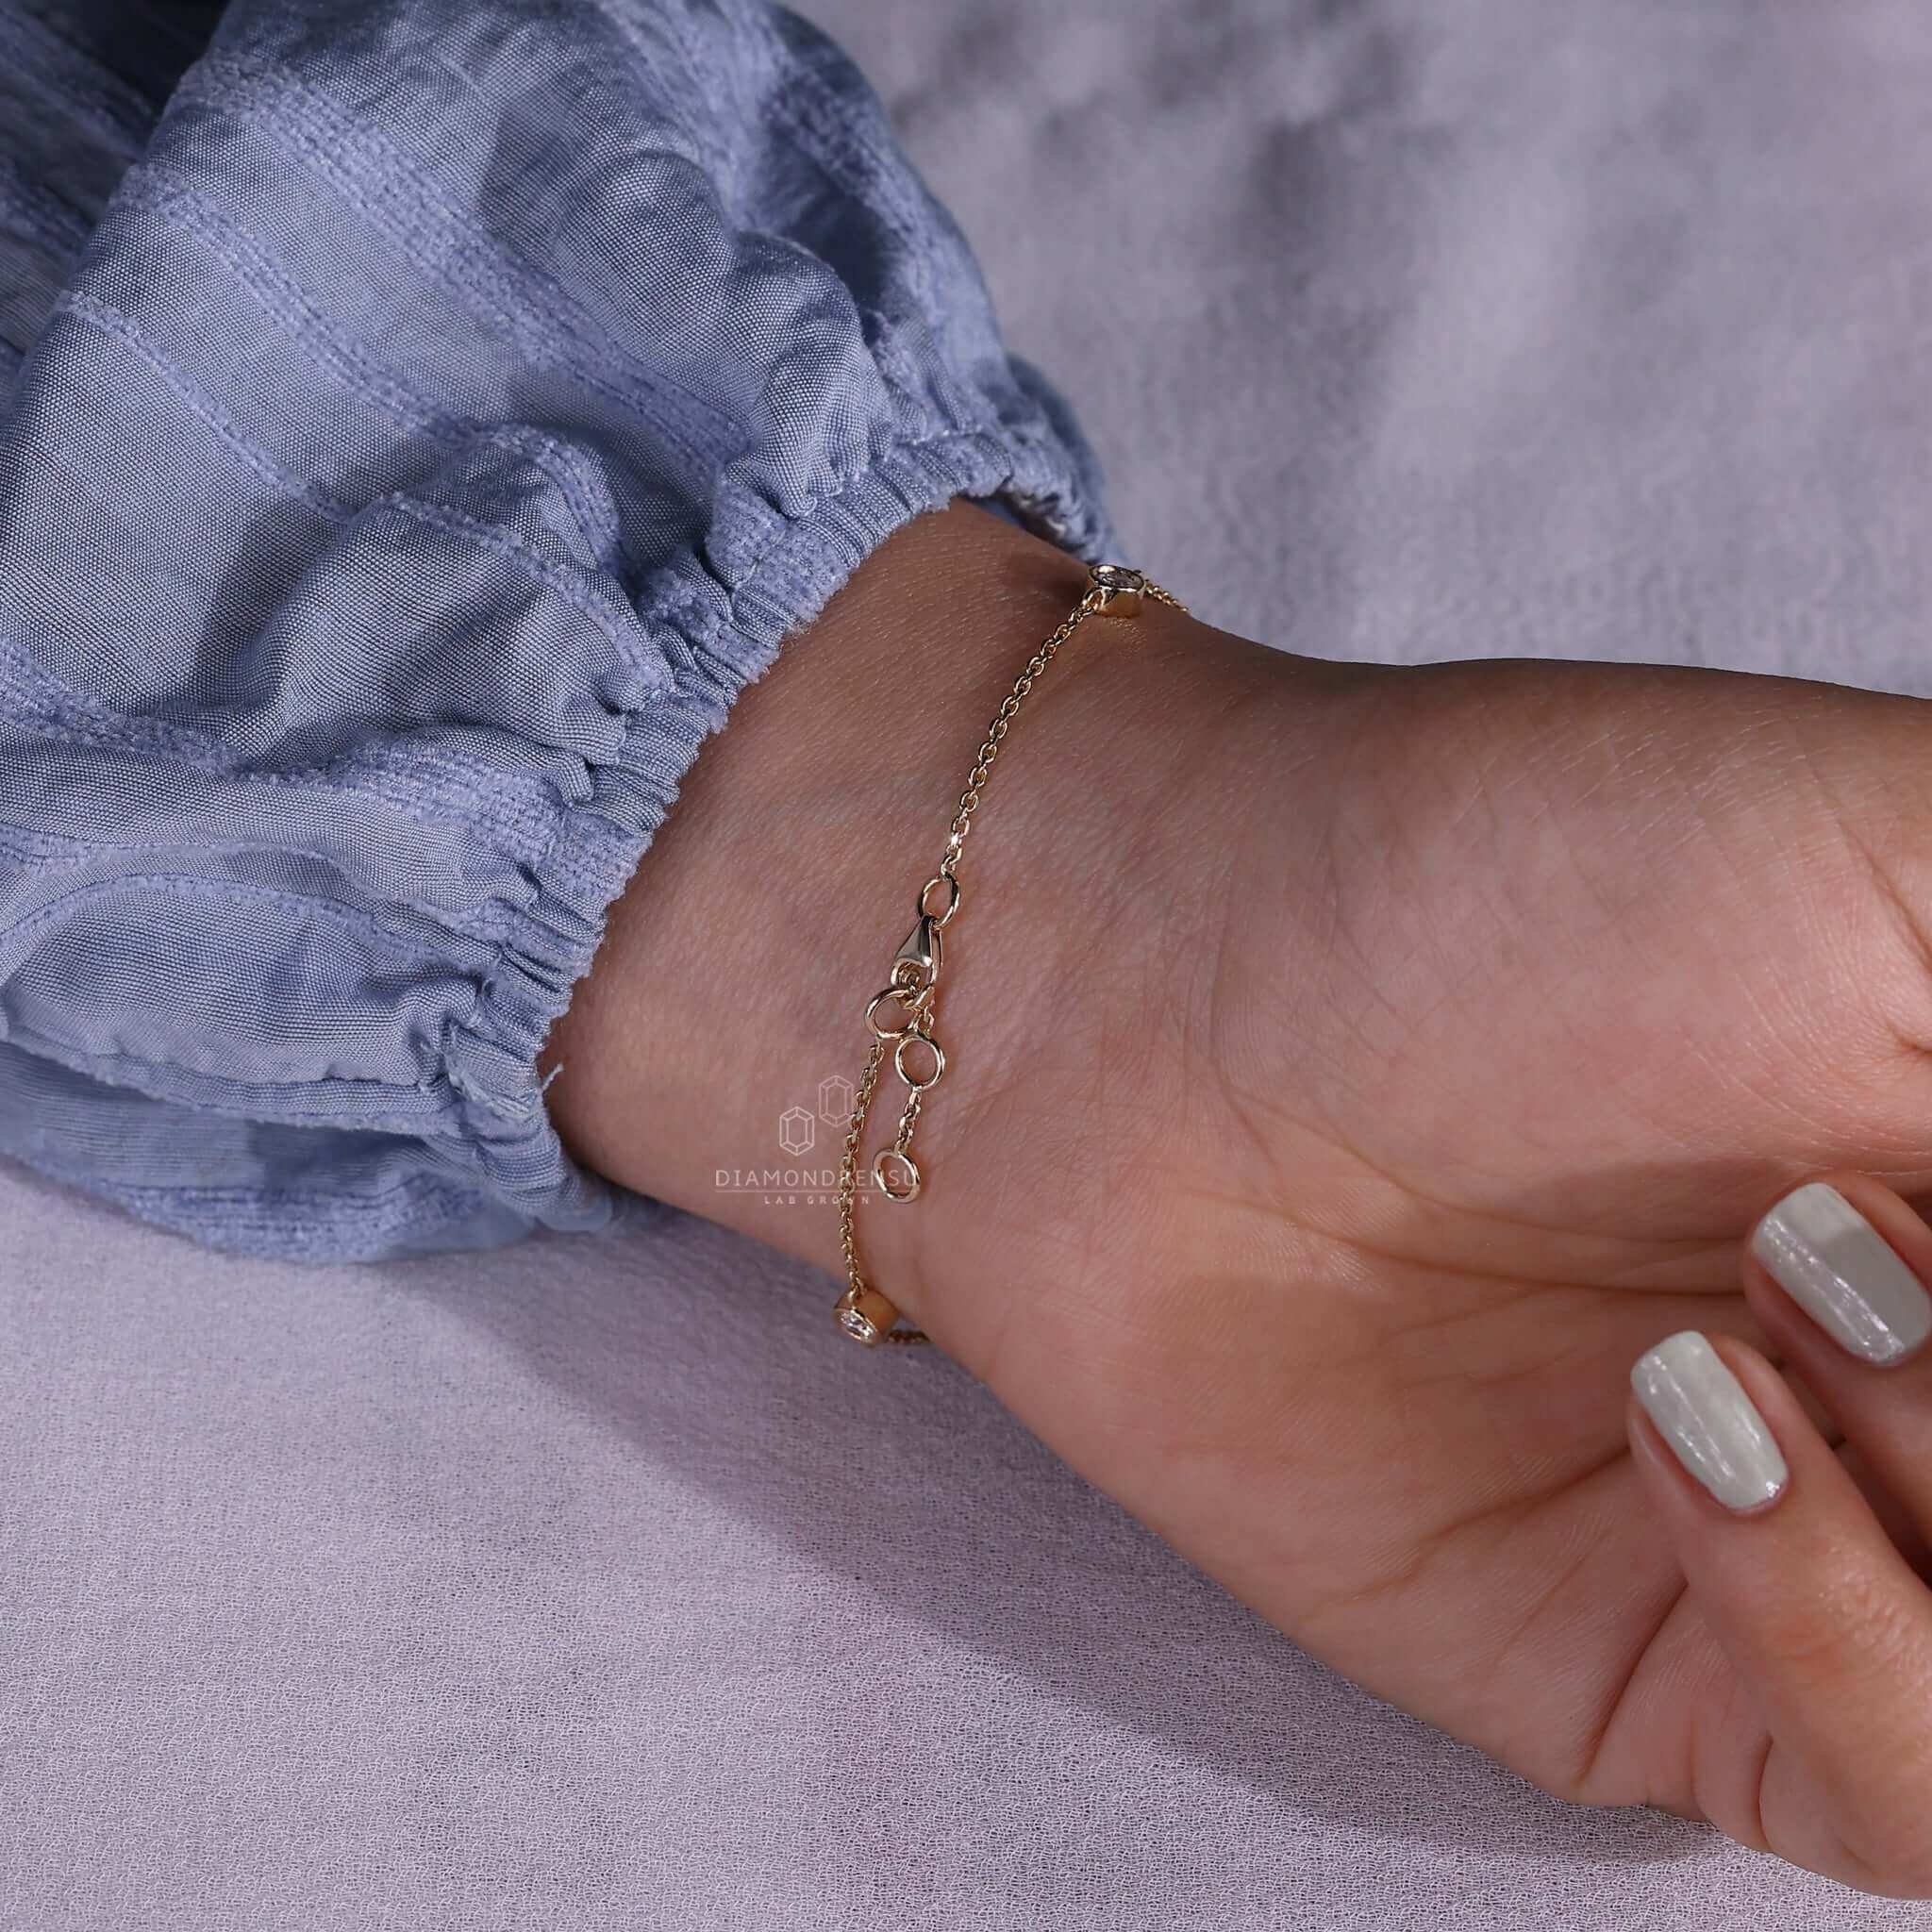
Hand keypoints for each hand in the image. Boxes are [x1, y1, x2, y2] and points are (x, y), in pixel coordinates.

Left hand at [544, 502, 1931, 1891]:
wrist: (1073, 981)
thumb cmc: (1464, 857)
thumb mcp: (1874, 854)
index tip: (1902, 1173)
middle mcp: (1906, 1375)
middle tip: (1830, 1231)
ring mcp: (1799, 1551)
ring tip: (1766, 1282)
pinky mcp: (1636, 1672)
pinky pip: (1876, 1782)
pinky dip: (1858, 1631)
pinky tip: (1696, 1406)